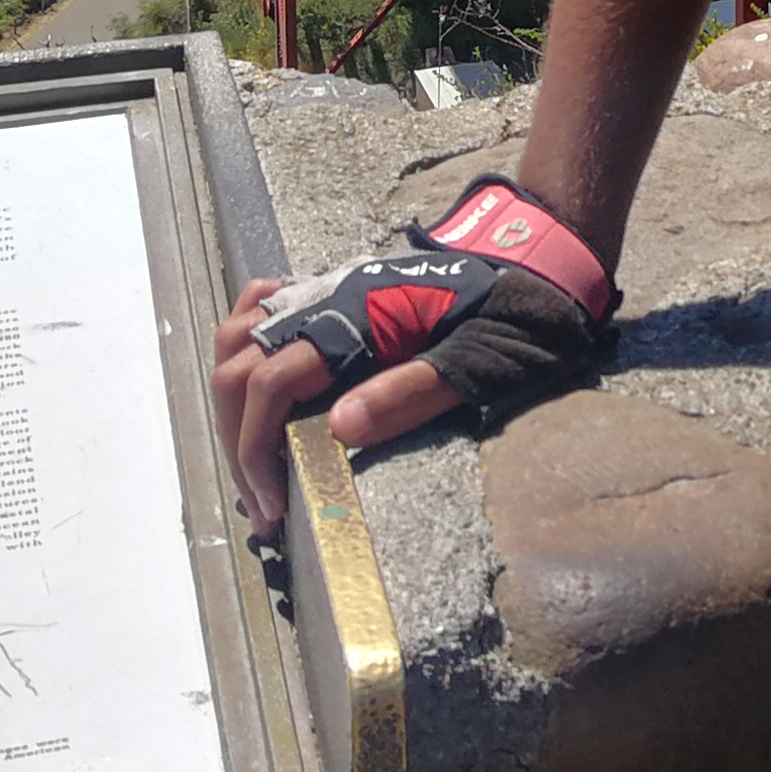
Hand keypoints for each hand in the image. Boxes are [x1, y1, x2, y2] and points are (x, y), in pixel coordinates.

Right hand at [207, 178, 615, 532]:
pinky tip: (264, 394)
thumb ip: (409, 393)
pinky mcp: (335, 293)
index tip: (273, 507)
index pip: (270, 385)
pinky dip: (246, 350)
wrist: (537, 264)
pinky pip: (262, 309)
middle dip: (237, 437)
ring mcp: (326, 290)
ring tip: (256, 457)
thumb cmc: (514, 319)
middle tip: (263, 498)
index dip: (256, 450)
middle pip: (238, 365)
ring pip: (238, 335)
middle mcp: (328, 297)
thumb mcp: (478, 364)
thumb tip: (341, 429)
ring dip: (233, 399)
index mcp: (357, 317)